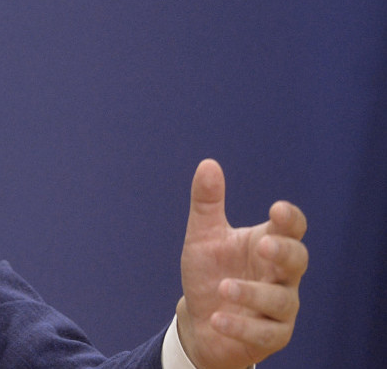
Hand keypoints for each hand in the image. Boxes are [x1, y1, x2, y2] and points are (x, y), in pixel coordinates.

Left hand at [176, 159, 306, 368]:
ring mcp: (279, 307)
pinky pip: (264, 333)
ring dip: (252, 292)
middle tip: (263, 245)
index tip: (277, 209)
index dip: (289, 219)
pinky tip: (218, 317)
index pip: (291, 228)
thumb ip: (207, 203)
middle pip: (298, 260)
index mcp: (267, 244)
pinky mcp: (271, 335)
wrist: (200, 320)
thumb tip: (208, 163)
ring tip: (224, 286)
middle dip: (283, 252)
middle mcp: (280, 275)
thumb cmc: (209, 272)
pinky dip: (241, 325)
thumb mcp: (203, 236)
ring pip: (280, 299)